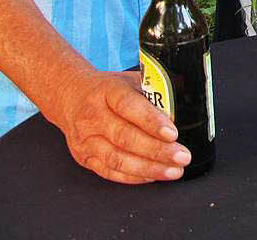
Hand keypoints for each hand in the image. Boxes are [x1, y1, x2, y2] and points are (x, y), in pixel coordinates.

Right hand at [47, 69, 190, 184]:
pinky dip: (133, 177)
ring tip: (173, 171)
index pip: (128, 105)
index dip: (151, 121)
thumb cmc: (109, 89)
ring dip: (148, 168)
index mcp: (107, 91)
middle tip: (182, 157)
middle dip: (157, 150)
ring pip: (117, 159)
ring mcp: (85, 139)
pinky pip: (109, 172)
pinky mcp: (84, 157)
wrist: (72, 97)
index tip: (172, 133)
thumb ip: (155, 90)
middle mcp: (92, 116)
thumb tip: (184, 104)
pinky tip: (152, 175)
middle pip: (124, 137)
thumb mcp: (132, 80)